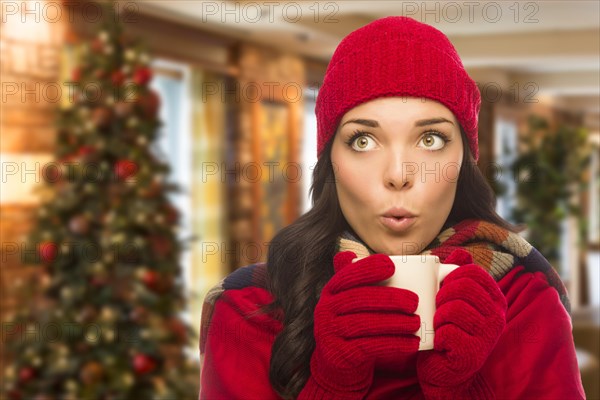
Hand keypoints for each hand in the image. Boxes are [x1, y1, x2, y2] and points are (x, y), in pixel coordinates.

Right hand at [307, 251, 420, 395]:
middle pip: (358, 299)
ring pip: (365, 324)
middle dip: (389, 298)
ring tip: (416, 322)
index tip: (391, 266)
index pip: (347, 275)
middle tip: (414, 301)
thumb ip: (359, 280)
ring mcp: (329, 332)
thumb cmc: (354, 324)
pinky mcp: (339, 354)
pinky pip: (369, 347)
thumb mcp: (352, 301)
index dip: (368, 268)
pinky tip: (411, 343)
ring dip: (394, 322)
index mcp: (331, 291)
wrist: (339, 363)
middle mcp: (325, 309)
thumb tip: (367, 257)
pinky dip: (393, 344)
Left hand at [417, 249, 506, 398]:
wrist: (444, 369)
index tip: (443, 289)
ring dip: (438, 315)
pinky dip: (437, 335)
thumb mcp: (453, 299)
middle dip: (442, 294)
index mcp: (494, 298)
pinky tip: (441, 342)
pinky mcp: (473, 354)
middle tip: (438, 308)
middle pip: (463, 287)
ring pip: (454, 308)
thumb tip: (461, 253)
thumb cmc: (448, 328)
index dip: (451, 276)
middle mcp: (497, 316)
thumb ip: (457, 275)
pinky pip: (447, 332)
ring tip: (439, 325)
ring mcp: (487, 336)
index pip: (472, 271)